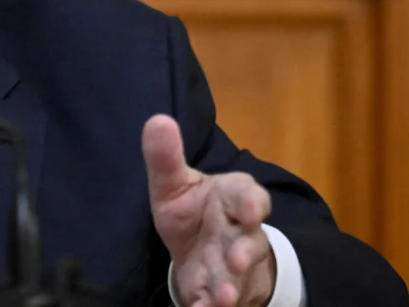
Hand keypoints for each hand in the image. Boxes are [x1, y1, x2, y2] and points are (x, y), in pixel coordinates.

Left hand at [143, 115, 275, 306]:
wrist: (203, 250)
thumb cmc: (193, 210)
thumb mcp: (174, 183)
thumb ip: (165, 157)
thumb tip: (157, 120)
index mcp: (233, 198)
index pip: (249, 196)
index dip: (251, 202)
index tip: (250, 208)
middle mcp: (241, 233)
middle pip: (248, 241)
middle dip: (244, 252)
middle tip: (235, 259)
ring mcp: (236, 266)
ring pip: (238, 276)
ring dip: (231, 286)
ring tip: (222, 297)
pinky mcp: (223, 290)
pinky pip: (220, 301)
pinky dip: (210, 306)